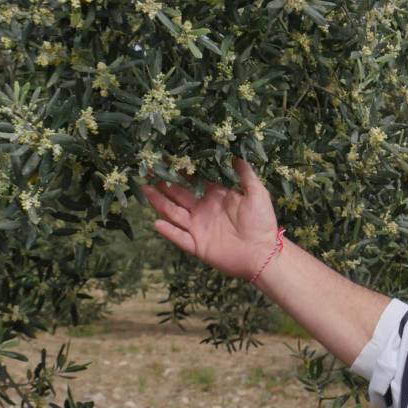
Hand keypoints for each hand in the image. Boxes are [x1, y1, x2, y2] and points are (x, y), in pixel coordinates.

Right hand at [140, 157, 278, 279]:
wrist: (263, 252)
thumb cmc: (261, 222)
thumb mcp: (256, 193)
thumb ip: (245, 175)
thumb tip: (236, 155)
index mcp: (216, 197)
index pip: (194, 183)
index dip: (181, 173)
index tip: (167, 161)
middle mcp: (203, 211)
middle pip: (178, 196)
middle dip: (163, 185)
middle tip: (147, 172)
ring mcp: (199, 229)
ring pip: (173, 213)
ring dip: (159, 203)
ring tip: (144, 190)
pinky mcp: (198, 246)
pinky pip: (179, 238)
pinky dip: (168, 231)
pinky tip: (156, 222)